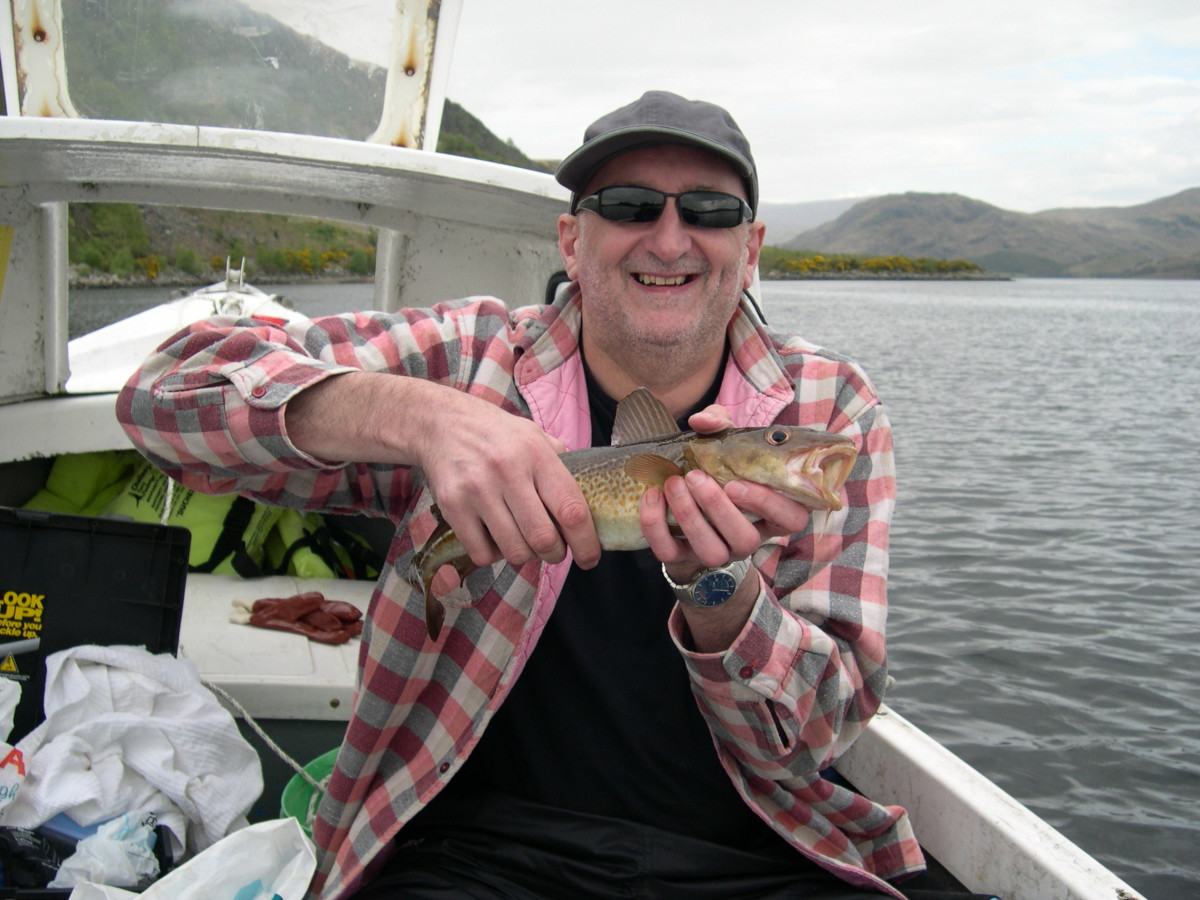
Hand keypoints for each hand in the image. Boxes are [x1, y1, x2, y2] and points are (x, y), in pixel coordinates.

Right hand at [411, 387, 599, 570]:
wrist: (441, 421)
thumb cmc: (496, 434)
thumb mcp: (535, 436)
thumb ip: (562, 465)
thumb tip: (592, 499)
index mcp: (536, 454)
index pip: (571, 510)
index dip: (586, 542)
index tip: (590, 557)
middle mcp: (508, 471)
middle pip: (543, 539)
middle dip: (555, 554)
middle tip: (554, 550)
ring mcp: (477, 490)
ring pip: (514, 551)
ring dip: (525, 555)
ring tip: (523, 541)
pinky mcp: (452, 506)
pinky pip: (482, 553)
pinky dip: (494, 554)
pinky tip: (495, 537)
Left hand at [639, 405, 811, 582]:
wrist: (688, 500)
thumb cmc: (720, 471)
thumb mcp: (727, 444)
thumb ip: (720, 425)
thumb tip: (701, 421)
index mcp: (771, 514)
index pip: (791, 519)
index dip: (768, 504)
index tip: (736, 483)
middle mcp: (748, 539)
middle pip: (745, 539)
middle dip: (718, 507)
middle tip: (695, 476)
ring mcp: (717, 553)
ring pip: (711, 551)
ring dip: (689, 517)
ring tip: (674, 483)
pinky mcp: (682, 559)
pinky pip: (670, 552)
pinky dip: (656, 525)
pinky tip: (652, 496)